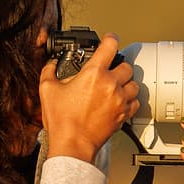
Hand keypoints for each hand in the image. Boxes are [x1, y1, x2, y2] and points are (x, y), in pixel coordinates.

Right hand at [38, 32, 139, 161]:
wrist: (73, 144)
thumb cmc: (62, 121)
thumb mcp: (48, 91)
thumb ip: (49, 71)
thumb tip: (51, 64)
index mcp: (93, 73)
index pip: (110, 46)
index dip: (110, 39)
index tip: (109, 39)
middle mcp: (110, 84)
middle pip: (126, 66)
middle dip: (118, 66)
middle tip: (109, 70)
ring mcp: (119, 100)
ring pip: (134, 83)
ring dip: (126, 82)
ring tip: (116, 86)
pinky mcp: (124, 114)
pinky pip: (135, 101)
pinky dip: (130, 99)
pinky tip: (120, 100)